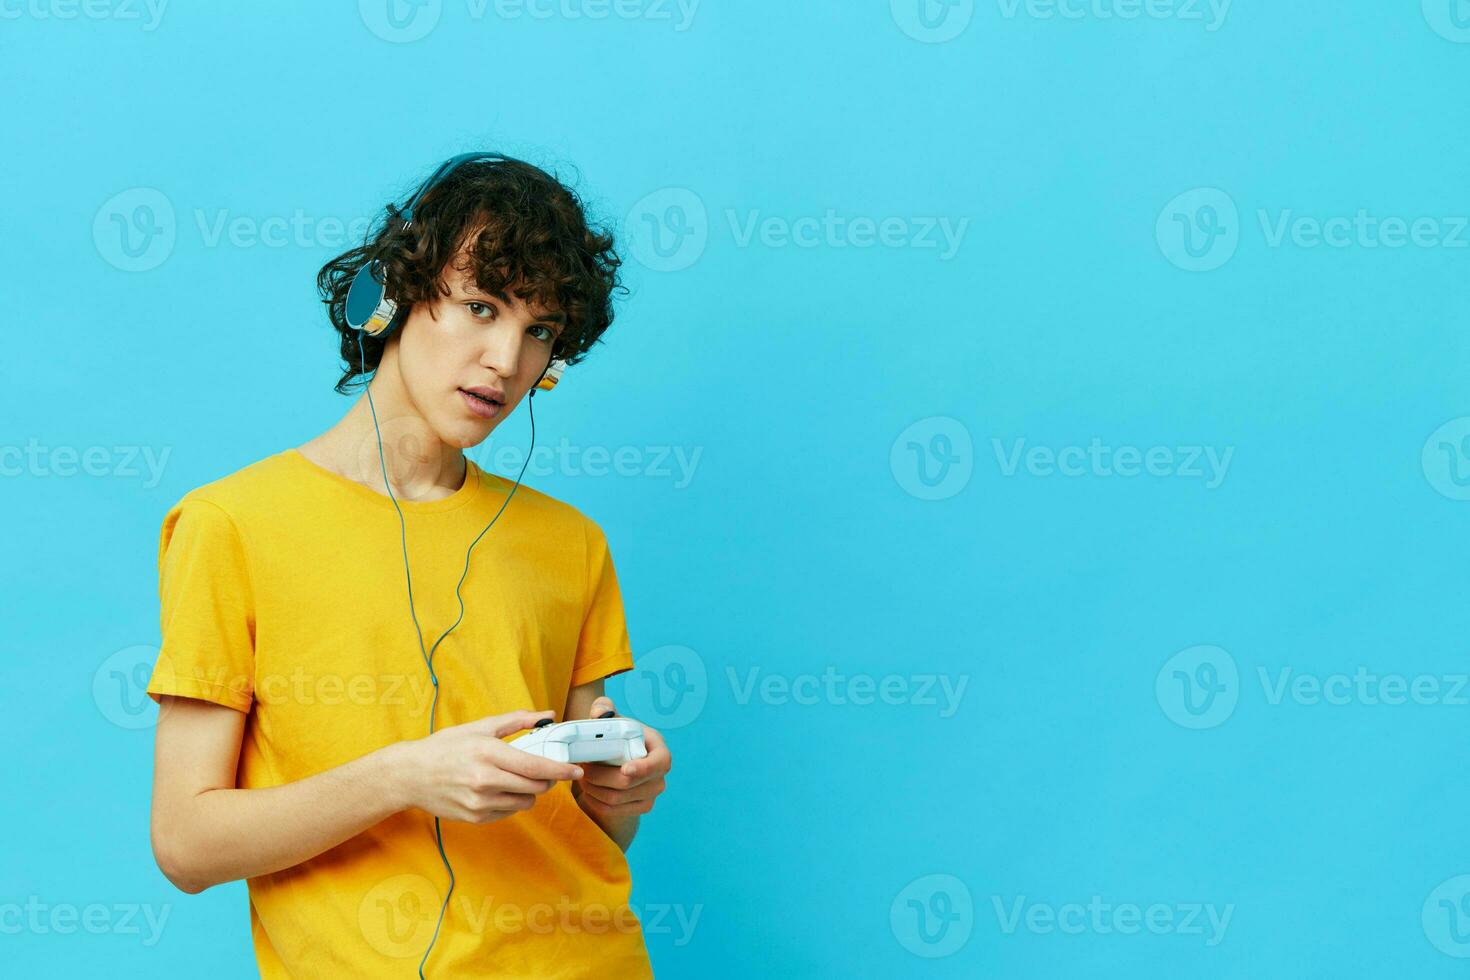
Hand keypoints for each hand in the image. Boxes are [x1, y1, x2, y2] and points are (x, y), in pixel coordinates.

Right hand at [389, 709, 583, 823]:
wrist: (410, 775)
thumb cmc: (446, 747)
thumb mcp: (480, 727)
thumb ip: (516, 721)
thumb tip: (547, 715)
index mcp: (488, 753)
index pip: (535, 767)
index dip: (560, 770)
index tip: (576, 771)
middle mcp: (485, 780)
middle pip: (535, 787)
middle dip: (547, 780)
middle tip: (544, 771)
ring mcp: (479, 802)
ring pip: (525, 802)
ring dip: (529, 792)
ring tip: (515, 779)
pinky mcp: (475, 817)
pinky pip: (509, 812)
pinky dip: (511, 802)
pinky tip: (497, 789)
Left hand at [572, 697, 670, 819]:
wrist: (619, 759)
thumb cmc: (618, 736)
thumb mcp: (612, 719)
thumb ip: (603, 707)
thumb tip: (599, 712)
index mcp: (659, 750)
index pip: (659, 763)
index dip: (643, 768)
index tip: (625, 769)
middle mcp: (659, 775)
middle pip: (629, 784)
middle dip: (601, 777)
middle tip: (582, 768)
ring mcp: (652, 794)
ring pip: (617, 799)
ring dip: (594, 789)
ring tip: (582, 777)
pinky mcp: (641, 807)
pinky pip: (614, 811)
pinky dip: (596, 802)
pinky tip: (588, 791)